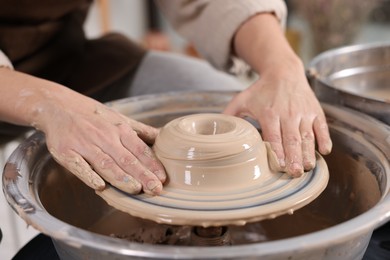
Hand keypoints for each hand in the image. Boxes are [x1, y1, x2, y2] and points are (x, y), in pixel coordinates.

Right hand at [42, 97, 165, 194]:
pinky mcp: (66, 152)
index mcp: (120, 129)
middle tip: (156, 190)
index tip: (163, 178)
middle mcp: (104, 137)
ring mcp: (85, 145)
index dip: (152, 164)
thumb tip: (164, 137)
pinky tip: (100, 186)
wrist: (58, 106)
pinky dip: (89, 175)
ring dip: (121, 177)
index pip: (140, 149)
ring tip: (136, 189)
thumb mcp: (119, 118)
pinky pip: (79, 166)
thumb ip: (141, 131)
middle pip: (126, 159)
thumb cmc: (93, 115)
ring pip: (106, 164)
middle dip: (142, 175)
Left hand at [224, 68, 331, 176]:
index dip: (277, 152)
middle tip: (295, 173)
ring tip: (308, 167)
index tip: (280, 166)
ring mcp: (303, 112)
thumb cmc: (261, 90)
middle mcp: (288, 114)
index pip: (274, 136)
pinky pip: (322, 126)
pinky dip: (324, 138)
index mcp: (269, 113)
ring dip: (308, 152)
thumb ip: (229, 116)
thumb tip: (215, 132)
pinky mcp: (315, 111)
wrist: (283, 71)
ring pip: (307, 135)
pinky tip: (324, 150)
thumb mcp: (241, 100)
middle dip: (295, 158)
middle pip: (292, 139)